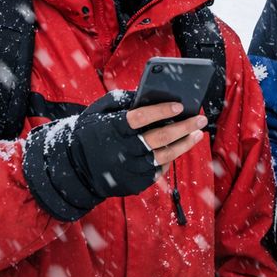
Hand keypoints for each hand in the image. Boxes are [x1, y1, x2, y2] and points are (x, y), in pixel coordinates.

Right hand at [23, 91, 206, 220]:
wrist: (75, 170)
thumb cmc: (92, 133)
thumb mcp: (99, 112)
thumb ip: (121, 100)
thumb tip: (148, 93)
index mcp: (112, 129)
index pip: (139, 118)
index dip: (160, 111)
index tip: (179, 105)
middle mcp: (122, 150)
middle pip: (159, 138)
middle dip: (183, 126)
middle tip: (200, 118)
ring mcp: (129, 169)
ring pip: (164, 156)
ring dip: (184, 144)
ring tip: (198, 134)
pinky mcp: (134, 184)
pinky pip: (158, 170)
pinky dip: (170, 158)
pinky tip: (180, 147)